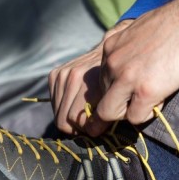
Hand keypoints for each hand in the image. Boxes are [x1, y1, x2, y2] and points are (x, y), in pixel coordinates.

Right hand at [49, 19, 132, 134]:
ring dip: (70, 117)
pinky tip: (77, 102)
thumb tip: (95, 130)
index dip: (89, 130)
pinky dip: (64, 106)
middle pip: (65, 120)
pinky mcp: (55, 74)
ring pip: (58, 114)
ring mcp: (63, 74)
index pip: (79, 121)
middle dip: (78, 127)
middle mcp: (75, 77)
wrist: (112, 49)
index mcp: (94, 83)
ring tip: (85, 112)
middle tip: (91, 123)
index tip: (98, 129)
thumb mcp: (124, 94)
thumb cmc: (122, 76)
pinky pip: (54, 103)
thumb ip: (111, 112)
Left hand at [97, 0, 178, 124]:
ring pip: (110, 113)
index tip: (129, 90)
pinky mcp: (144, 91)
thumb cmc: (173, 26)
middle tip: (139, 99)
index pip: (101, 80)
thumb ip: (125, 50)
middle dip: (119, 104)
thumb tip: (126, 65)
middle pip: (101, 99)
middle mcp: (112, 63)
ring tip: (151, 98)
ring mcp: (126, 78)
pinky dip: (148, 113)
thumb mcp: (136, 32)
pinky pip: (135, 117)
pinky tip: (161, 98)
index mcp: (109, 48)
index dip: (116, 89)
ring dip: (129, 111)